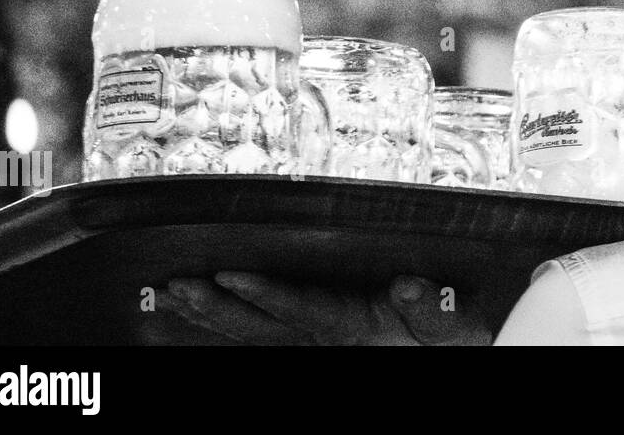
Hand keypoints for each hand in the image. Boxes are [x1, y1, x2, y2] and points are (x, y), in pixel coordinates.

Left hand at [153, 272, 491, 345]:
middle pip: (260, 328)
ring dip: (209, 317)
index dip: (266, 295)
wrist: (453, 348)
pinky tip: (192, 315)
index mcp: (356, 327)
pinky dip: (220, 325)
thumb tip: (409, 287)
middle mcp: (326, 339)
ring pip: (250, 335)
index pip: (303, 311)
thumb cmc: (453, 337)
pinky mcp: (311, 338)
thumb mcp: (452, 325)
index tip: (231, 275)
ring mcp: (314, 343)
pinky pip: (256, 336)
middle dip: (216, 309)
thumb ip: (432, 310)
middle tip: (176, 288)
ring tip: (169, 299)